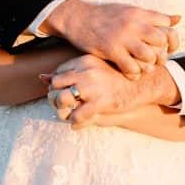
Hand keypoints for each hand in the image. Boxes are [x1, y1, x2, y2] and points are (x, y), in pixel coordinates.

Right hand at [40, 0, 179, 78]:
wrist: (77, 17)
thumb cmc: (105, 15)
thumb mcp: (130, 10)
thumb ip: (153, 16)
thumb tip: (179, 18)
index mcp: (140, 13)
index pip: (168, 25)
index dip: (171, 39)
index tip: (165, 47)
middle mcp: (134, 23)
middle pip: (162, 41)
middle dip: (161, 53)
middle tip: (154, 60)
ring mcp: (122, 37)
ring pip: (149, 56)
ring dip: (148, 65)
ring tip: (143, 67)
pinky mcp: (111, 50)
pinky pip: (132, 68)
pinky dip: (134, 74)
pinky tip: (130, 73)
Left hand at [43, 54, 178, 127]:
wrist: (142, 84)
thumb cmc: (117, 76)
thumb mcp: (93, 67)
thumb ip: (69, 72)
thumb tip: (41, 77)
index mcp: (84, 61)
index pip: (58, 73)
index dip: (57, 85)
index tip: (64, 92)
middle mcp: (85, 72)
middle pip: (55, 86)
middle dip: (55, 98)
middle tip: (62, 105)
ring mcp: (92, 88)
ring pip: (62, 100)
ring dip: (61, 111)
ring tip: (67, 114)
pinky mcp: (101, 103)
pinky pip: (77, 115)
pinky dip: (74, 122)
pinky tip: (77, 122)